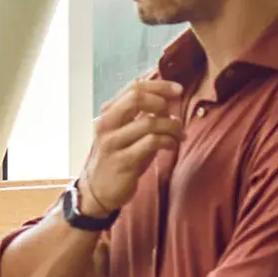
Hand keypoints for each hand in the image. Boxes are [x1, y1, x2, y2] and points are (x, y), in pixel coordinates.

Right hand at [76, 78, 184, 216]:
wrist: (98, 191)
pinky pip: (151, 143)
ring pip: (149, 123)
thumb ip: (143, 116)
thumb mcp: (127, 133)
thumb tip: (168, 102)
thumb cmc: (118, 158)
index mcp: (109, 113)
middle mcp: (107, 124)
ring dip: (171, 126)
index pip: (133, 88)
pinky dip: (168, 141)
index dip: (159, 85)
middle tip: (176, 113)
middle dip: (162, 100)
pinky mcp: (123, 161)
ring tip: (179, 134)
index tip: (177, 89)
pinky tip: (172, 145)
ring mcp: (113, 143)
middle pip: (136, 98)